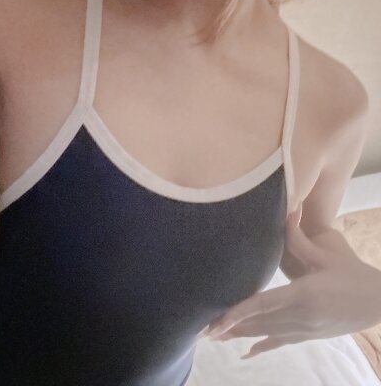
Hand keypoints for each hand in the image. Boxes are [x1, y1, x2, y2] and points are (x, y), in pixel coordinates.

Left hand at [197, 203, 380, 358]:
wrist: (380, 302)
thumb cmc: (353, 275)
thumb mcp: (326, 255)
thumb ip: (299, 237)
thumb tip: (287, 209)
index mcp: (302, 295)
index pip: (262, 305)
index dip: (237, 313)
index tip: (216, 322)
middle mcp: (299, 316)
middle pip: (257, 323)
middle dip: (229, 327)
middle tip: (202, 330)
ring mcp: (303, 330)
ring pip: (264, 334)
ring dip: (238, 336)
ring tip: (214, 338)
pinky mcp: (307, 335)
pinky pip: (279, 343)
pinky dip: (261, 348)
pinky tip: (246, 355)